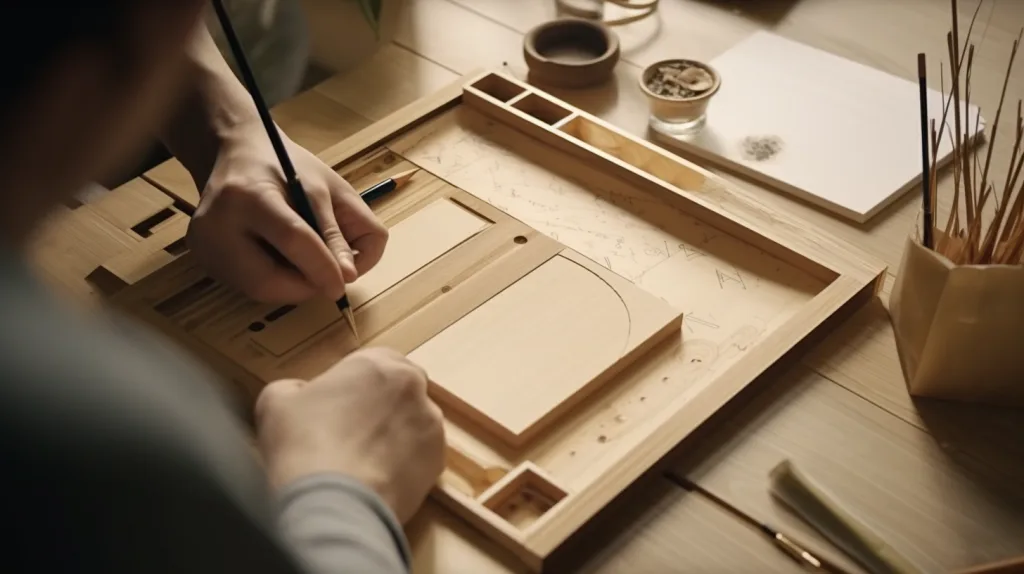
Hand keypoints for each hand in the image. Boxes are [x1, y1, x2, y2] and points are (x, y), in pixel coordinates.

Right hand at [186, 120, 388, 303]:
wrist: (236, 153)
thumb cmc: (285, 166)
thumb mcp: (325, 186)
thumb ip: (342, 228)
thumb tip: (348, 276)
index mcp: (248, 193)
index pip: (291, 239)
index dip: (321, 267)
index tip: (343, 285)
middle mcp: (215, 222)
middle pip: (266, 279)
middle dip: (305, 286)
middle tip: (328, 280)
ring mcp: (203, 244)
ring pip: (257, 290)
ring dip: (292, 287)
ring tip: (306, 263)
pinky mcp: (202, 258)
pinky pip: (246, 285)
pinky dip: (274, 280)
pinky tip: (281, 258)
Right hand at [254, 347, 445, 522]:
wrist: (333, 504)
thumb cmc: (302, 446)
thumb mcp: (276, 402)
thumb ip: (295, 388)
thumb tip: (302, 393)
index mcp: (378, 363)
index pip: (376, 361)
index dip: (358, 382)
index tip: (340, 402)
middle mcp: (413, 387)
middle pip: (400, 389)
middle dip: (382, 404)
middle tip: (353, 430)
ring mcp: (431, 425)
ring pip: (413, 423)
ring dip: (395, 434)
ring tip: (364, 461)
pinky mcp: (439, 461)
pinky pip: (421, 456)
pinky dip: (405, 463)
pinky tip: (377, 479)